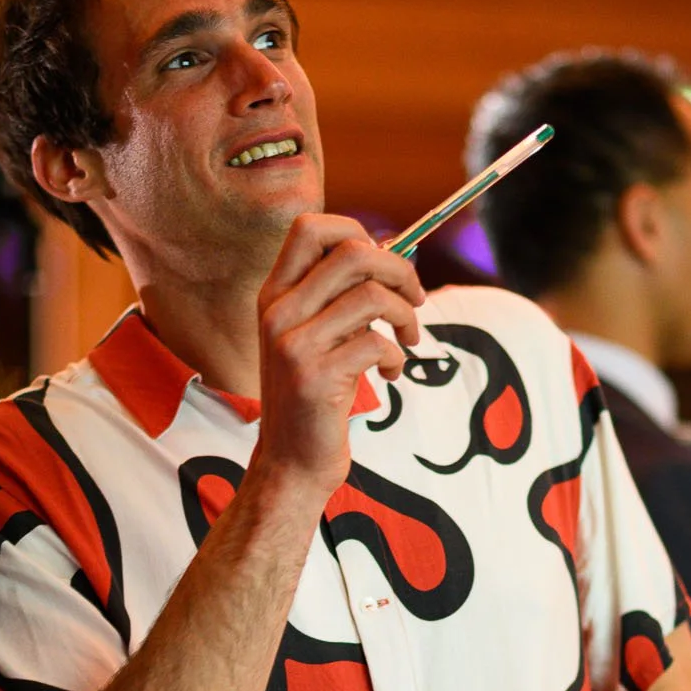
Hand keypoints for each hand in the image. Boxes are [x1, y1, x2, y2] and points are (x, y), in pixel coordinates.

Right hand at [254, 213, 423, 494]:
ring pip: (372, 296)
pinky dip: (396, 357)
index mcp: (275, 295)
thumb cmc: (314, 397)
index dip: (357, 231)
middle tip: (415, 298)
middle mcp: (278, 312)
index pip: (310, 228)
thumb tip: (391, 255)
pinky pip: (377, 344)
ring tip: (408, 340)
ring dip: (406, 316)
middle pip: (352, 253)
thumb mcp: (316, 337)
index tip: (383, 262)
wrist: (291, 463)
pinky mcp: (315, 378)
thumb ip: (338, 297)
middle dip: (399, 270)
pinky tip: (390, 375)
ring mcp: (293, 345)